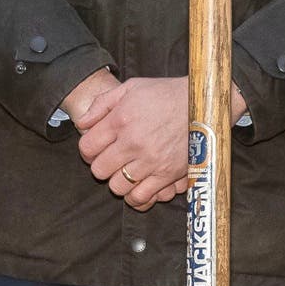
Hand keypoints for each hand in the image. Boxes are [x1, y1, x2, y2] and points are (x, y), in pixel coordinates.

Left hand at [73, 74, 190, 209]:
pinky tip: (139, 186)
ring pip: (117, 187)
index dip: (88, 151)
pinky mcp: (167, 174)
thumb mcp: (131, 87)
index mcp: (121, 120)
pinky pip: (141, 198)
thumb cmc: (166, 94)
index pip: (87, 148)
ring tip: (126, 172)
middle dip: (101, 166)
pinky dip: (136, 196)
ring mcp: (150, 161)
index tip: (96, 149)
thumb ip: (102, 104)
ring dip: (118, 182)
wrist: (203, 104)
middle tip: (111, 161)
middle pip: (99, 170)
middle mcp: (133, 142)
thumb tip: (82, 122)